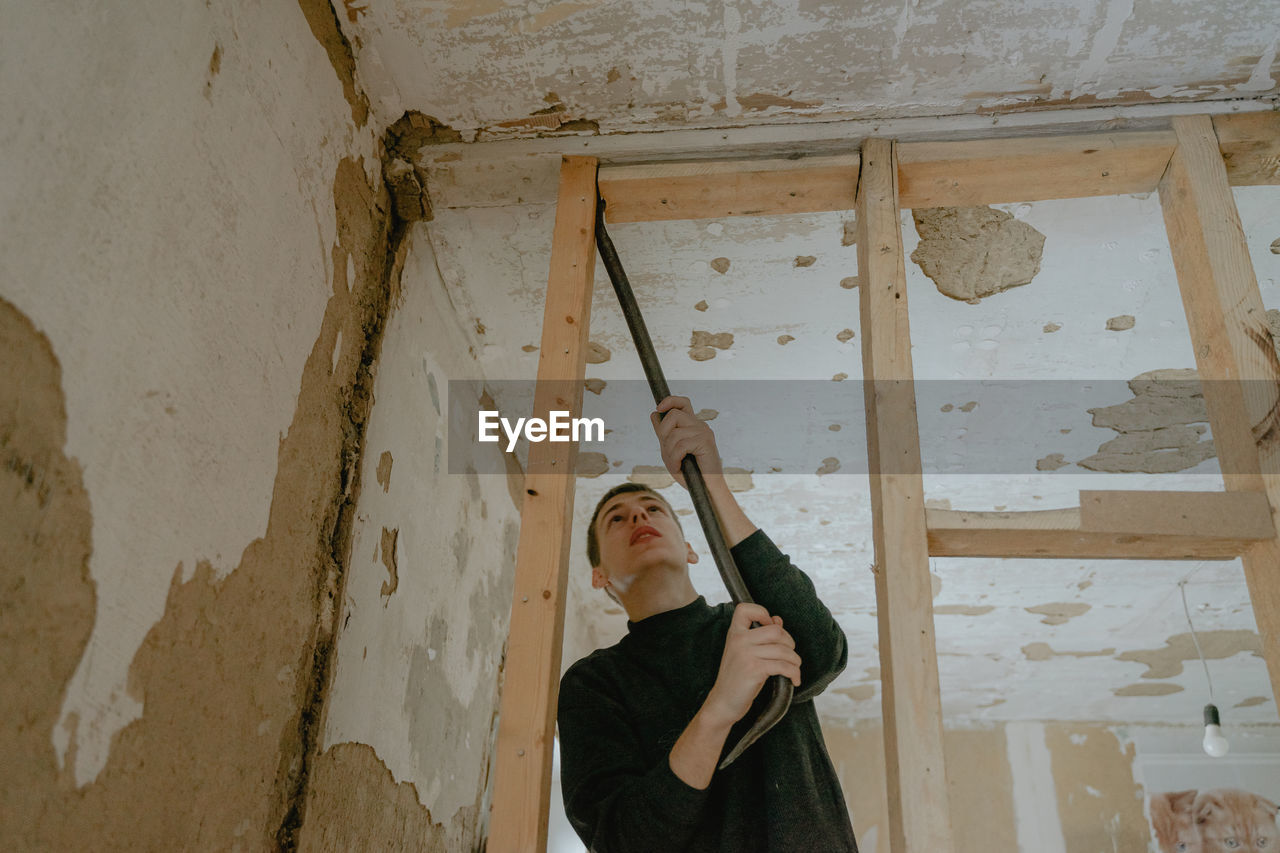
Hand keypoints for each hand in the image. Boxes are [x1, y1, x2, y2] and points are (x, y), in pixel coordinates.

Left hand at [650, 395, 721, 486]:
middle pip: (673, 415)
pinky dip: (675, 459)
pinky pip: (681, 445)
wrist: (705, 489)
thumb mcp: (670, 451)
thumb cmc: (689, 473)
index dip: (670, 400)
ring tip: (675, 464)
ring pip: (675, 433)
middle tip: (668, 451)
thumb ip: (664, 434)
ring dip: (669, 453)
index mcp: (692, 425)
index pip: (682, 402)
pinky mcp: (705, 441)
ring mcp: (703, 432)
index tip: (658, 408)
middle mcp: (699, 425)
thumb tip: (654, 414)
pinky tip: (679, 467)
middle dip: (664, 433)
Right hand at [702, 603, 801, 727]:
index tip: (770, 626)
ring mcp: (746, 655)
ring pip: (783, 650)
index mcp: (734, 633)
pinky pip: (783, 666)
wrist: (723, 701)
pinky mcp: (754, 670)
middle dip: (789, 643)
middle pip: (776, 631)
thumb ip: (760, 635)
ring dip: (795, 661)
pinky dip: (794, 673)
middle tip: (789, 655)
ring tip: (794, 669)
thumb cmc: (736, 677)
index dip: (762, 613)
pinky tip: (794, 679)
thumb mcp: (744, 652)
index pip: (745, 609)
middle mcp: (739, 640)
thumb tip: (778, 620)